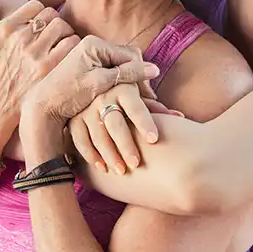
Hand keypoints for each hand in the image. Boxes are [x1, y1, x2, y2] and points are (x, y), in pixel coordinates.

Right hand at [0, 0, 77, 130]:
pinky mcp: (49, 69)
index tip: (42, 26)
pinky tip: (68, 56)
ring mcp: (34, 54)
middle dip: (55, 23)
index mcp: (4, 29)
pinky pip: (71, 44)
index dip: (41, 14)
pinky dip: (73, 46)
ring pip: (63, 27)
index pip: (35, 5)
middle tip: (55, 35)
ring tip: (62, 44)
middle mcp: (19, 38)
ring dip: (66, 34)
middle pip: (51, 15)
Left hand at [22, 35, 160, 129]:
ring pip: (121, 67)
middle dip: (137, 78)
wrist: (42, 107)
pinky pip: (111, 73)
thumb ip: (127, 74)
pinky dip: (119, 85)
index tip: (149, 96)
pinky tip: (123, 98)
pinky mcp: (88, 68)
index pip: (130, 55)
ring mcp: (90, 56)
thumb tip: (155, 69)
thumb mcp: (100, 84)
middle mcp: (93, 46)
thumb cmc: (68, 95)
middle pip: (127, 59)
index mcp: (94, 44)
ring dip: (130, 82)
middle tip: (146, 100)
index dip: (142, 75)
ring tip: (136, 101)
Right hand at [68, 84, 183, 173]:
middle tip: (137, 164)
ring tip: (122, 171)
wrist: (93, 79)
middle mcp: (102, 96)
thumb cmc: (124, 90)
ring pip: (97, 134)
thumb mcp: (138, 93)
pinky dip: (90, 154)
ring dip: (109, 154)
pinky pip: (79, 139)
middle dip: (125, 145)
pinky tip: (102, 168)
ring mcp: (85, 108)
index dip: (144, 122)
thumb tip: (179, 117)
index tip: (154, 139)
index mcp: (123, 88)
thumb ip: (154, 106)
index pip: (135, 107)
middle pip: (115, 124)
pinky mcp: (74, 119)